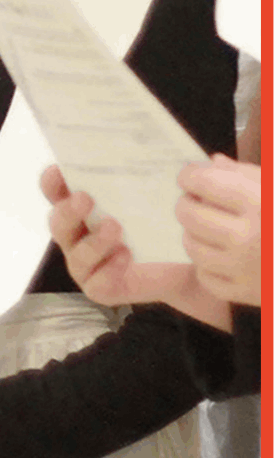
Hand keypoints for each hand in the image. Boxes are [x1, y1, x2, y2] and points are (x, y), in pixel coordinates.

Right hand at [40, 166, 229, 330]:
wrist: (184, 266)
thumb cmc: (164, 222)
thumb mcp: (165, 195)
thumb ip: (179, 174)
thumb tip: (212, 159)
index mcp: (83, 204)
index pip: (55, 189)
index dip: (52, 180)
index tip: (60, 170)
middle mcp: (78, 232)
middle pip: (57, 221)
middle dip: (67, 210)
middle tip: (87, 199)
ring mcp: (86, 262)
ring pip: (74, 253)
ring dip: (92, 241)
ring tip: (116, 229)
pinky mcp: (100, 286)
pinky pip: (95, 282)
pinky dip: (107, 270)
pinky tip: (126, 258)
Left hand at [177, 157, 261, 306]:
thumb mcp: (277, 187)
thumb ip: (244, 173)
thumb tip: (213, 163)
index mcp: (257, 202)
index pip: (202, 181)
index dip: (190, 175)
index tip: (190, 176)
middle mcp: (247, 236)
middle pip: (189, 213)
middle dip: (187, 202)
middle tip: (194, 200)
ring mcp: (245, 268)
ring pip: (193, 246)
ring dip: (192, 233)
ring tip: (204, 227)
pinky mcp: (248, 294)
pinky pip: (207, 278)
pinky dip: (206, 266)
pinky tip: (217, 256)